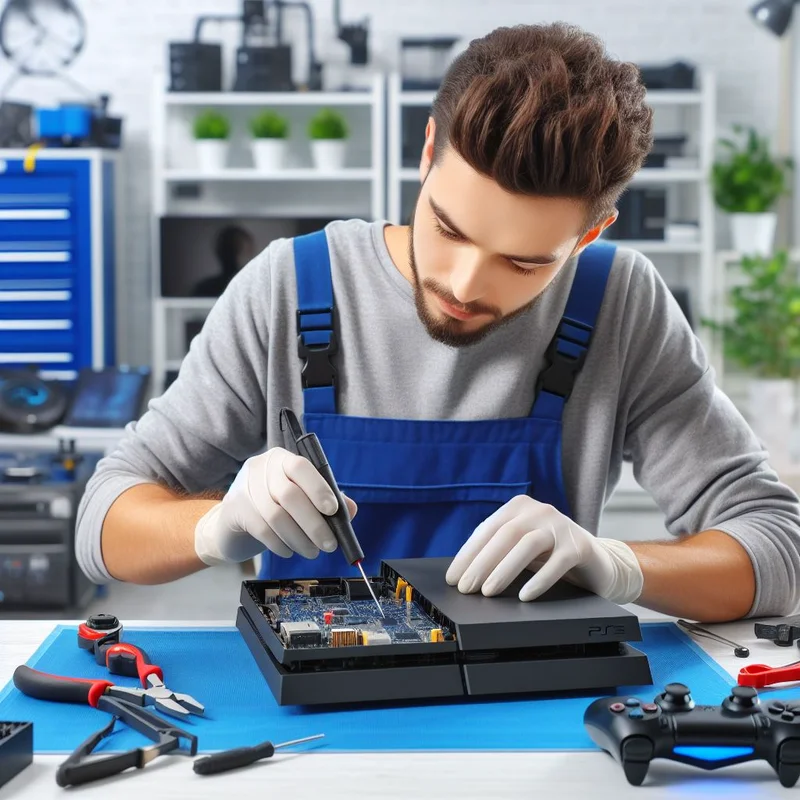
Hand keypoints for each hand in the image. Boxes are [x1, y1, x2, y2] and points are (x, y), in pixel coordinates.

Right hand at [194, 447, 356, 565]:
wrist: (234, 520)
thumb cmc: (275, 505)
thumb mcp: (301, 497)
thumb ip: (326, 500)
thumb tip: (350, 510)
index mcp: (282, 459)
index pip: (300, 467)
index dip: (318, 488)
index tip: (333, 511)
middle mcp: (261, 467)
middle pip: (289, 495)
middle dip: (314, 523)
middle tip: (329, 544)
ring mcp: (244, 486)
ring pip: (276, 516)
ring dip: (299, 539)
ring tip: (312, 552)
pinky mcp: (235, 509)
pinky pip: (262, 530)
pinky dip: (280, 544)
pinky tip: (290, 551)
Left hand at [445, 496, 642, 603]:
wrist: (598, 564)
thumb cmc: (551, 557)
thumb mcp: (521, 550)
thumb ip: (498, 552)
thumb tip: (463, 574)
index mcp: (520, 507)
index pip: (487, 529)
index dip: (468, 554)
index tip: (453, 578)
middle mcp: (540, 511)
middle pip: (504, 535)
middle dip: (481, 563)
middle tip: (466, 588)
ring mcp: (561, 526)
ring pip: (527, 545)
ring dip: (504, 570)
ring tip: (488, 592)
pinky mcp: (581, 546)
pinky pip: (557, 563)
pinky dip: (539, 580)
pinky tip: (525, 596)